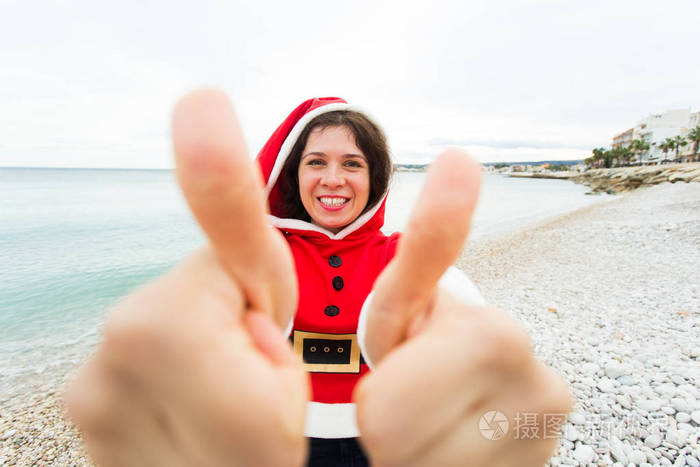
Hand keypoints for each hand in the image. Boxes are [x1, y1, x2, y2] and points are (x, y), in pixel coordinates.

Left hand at [64, 90, 308, 466]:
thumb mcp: (288, 389)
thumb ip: (265, 314)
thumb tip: (241, 303)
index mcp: (168, 336)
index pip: (227, 251)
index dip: (230, 193)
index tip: (203, 103)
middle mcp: (110, 352)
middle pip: (195, 288)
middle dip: (233, 321)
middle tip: (254, 384)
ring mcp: (90, 382)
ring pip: (171, 324)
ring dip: (202, 351)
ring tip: (221, 412)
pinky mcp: (84, 404)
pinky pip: (143, 359)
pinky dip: (172, 377)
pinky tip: (190, 418)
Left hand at [356, 151, 572, 465]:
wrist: (481, 404)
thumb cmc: (429, 341)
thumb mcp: (412, 297)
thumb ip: (428, 241)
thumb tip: (457, 155)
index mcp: (496, 338)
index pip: (389, 409)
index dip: (381, 388)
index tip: (415, 322)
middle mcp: (538, 393)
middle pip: (398, 440)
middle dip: (389, 423)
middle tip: (413, 403)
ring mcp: (542, 443)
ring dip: (408, 453)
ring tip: (432, 427)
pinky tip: (448, 450)